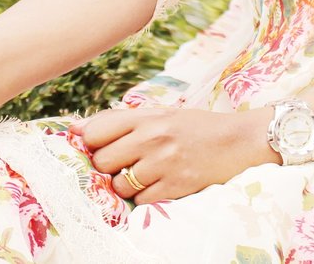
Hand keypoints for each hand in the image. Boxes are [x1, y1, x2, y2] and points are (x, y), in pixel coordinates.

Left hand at [73, 105, 273, 204]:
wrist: (237, 141)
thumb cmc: (194, 126)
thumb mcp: (160, 113)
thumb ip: (120, 120)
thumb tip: (76, 129)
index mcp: (146, 117)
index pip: (96, 131)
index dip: (91, 142)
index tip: (98, 146)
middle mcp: (152, 138)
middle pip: (103, 161)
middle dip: (107, 166)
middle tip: (123, 163)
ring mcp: (164, 163)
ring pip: (120, 184)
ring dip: (125, 184)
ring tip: (143, 174)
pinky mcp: (176, 186)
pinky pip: (142, 200)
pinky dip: (144, 196)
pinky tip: (157, 184)